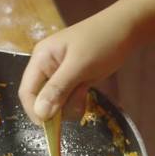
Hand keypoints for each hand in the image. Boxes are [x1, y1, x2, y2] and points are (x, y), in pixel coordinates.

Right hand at [18, 12, 136, 123]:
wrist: (127, 29)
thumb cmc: (102, 42)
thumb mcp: (79, 66)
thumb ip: (58, 89)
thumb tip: (39, 113)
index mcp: (41, 58)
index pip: (26, 91)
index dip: (35, 111)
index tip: (51, 126)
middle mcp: (46, 67)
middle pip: (41, 99)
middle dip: (57, 108)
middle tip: (76, 102)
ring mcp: (60, 74)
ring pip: (56, 102)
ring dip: (69, 105)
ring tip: (85, 92)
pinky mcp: (73, 80)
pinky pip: (68, 99)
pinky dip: (77, 101)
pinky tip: (87, 92)